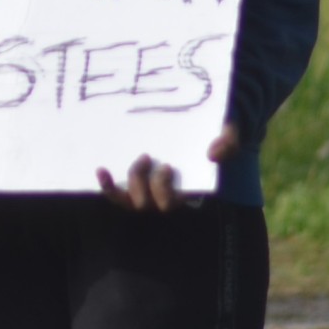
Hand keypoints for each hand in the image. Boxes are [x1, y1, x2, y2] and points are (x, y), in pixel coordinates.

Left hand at [96, 123, 240, 211]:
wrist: (201, 124)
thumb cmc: (214, 132)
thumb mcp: (228, 132)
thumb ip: (228, 142)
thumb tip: (214, 154)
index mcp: (185, 190)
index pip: (170, 203)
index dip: (163, 190)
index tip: (166, 166)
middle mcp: (164, 195)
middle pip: (147, 205)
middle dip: (143, 184)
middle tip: (147, 157)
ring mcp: (146, 190)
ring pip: (130, 203)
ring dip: (124, 187)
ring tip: (136, 160)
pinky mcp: (132, 181)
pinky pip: (117, 193)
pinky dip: (108, 186)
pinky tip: (100, 170)